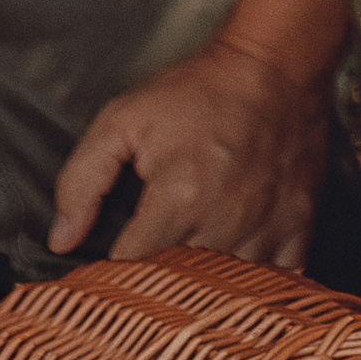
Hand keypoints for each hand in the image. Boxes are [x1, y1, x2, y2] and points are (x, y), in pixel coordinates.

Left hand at [47, 35, 329, 267]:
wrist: (275, 65)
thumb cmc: (198, 91)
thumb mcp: (122, 119)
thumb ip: (82, 180)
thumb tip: (62, 240)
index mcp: (179, 195)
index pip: (132, 268)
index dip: (114, 273)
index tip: (111, 265)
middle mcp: (225, 220)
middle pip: (181, 290)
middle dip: (158, 289)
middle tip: (147, 276)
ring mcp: (267, 227)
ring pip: (230, 294)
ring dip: (206, 293)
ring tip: (190, 281)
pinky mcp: (299, 226)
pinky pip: (281, 284)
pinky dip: (258, 292)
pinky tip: (240, 285)